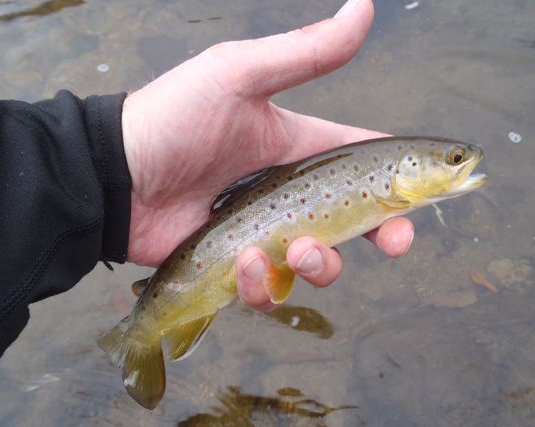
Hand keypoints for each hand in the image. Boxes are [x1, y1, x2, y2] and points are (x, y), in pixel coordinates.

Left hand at [121, 0, 413, 309]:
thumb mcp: (240, 75)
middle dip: (380, 236)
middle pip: (353, 223)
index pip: (360, 162)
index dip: (396, 181)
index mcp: (296, 148)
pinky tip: (242, 262)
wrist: (113, 175)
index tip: (421, 198)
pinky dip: (261, 284)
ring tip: (290, 249)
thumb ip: (305, 53)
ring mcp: (263, 234)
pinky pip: (267, 290)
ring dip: (317, 264)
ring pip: (316, 264)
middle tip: (393, 244)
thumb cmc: (173, 119)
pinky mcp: (236, 269)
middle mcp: (286, 194)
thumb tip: (364, 7)